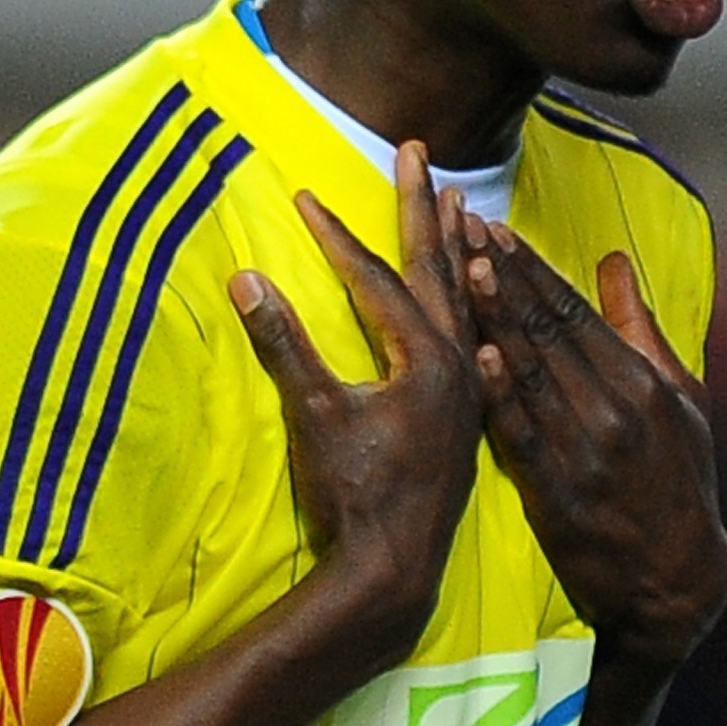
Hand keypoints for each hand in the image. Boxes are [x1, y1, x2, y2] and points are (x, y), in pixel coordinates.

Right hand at [229, 143, 481, 636]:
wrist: (393, 573)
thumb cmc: (354, 497)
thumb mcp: (313, 415)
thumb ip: (283, 345)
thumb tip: (247, 280)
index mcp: (427, 358)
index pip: (380, 279)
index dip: (339, 238)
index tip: (307, 197)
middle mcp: (461, 364)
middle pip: (442, 268)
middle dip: (424, 208)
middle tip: (420, 152)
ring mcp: (471, 391)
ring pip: (469, 301)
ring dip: (458, 250)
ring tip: (458, 204)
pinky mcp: (469, 416)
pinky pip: (479, 336)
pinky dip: (472, 303)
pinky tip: (474, 299)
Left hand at [466, 229, 726, 665]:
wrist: (677, 580)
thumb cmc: (679, 481)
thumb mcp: (680, 399)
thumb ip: (639, 326)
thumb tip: (613, 259)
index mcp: (642, 382)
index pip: (575, 311)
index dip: (532, 267)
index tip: (495, 228)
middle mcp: (615, 409)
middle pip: (548, 331)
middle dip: (504, 276)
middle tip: (462, 229)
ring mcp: (587, 452)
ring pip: (531, 372)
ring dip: (495, 318)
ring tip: (462, 269)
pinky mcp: (560, 494)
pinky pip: (524, 435)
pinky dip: (502, 395)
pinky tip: (479, 356)